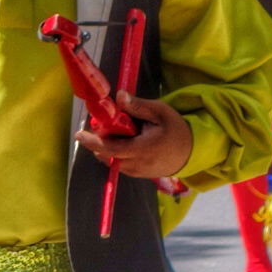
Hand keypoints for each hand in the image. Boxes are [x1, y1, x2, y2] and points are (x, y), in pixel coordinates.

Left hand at [74, 91, 192, 179]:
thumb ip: (138, 106)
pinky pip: (120, 165)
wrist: (193, 151)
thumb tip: (118, 96)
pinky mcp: (140, 175)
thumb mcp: (160, 112)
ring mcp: (138, 172)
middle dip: (98, 141)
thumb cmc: (176, 129)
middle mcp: (137, 164)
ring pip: (112, 161)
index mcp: (142, 149)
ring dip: (107, 148)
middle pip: (106, 156)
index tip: (79, 134)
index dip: (92, 142)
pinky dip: (116, 153)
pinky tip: (125, 141)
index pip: (110, 149)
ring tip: (117, 132)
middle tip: (102, 125)